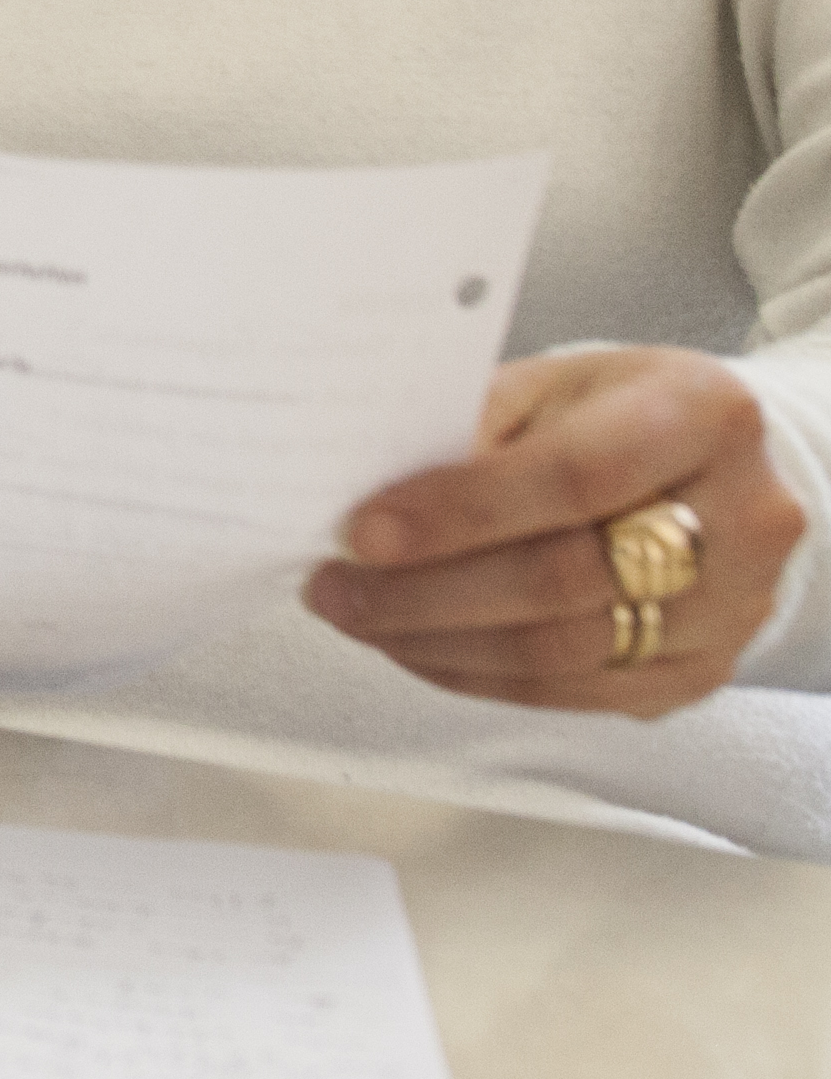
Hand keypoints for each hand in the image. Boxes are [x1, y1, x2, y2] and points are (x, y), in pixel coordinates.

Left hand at [303, 347, 805, 717]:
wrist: (713, 467)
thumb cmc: (613, 413)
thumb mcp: (549, 385)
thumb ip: (472, 429)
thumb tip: (365, 491)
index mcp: (704, 415)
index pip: (573, 476)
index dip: (459, 512)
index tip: (361, 532)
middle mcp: (744, 518)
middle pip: (565, 578)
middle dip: (426, 592)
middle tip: (333, 588)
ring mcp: (733, 607)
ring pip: (566, 650)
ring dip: (438, 642)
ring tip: (358, 617)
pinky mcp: (705, 671)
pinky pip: (576, 692)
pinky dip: (480, 675)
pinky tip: (416, 646)